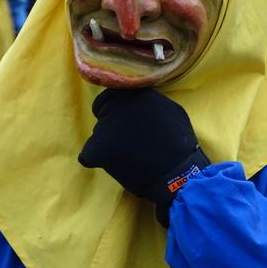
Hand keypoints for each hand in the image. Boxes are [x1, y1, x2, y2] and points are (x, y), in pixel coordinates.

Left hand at [79, 88, 209, 225]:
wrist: (179, 173)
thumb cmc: (179, 144)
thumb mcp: (171, 111)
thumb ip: (150, 103)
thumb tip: (138, 103)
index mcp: (135, 94)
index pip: (110, 97)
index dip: (115, 112)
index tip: (125, 125)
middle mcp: (118, 105)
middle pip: (103, 116)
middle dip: (112, 129)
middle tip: (130, 144)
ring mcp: (106, 127)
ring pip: (97, 136)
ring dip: (109, 146)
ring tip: (130, 157)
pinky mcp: (98, 149)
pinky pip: (88, 156)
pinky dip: (98, 162)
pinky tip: (119, 167)